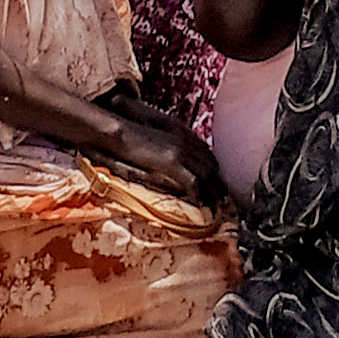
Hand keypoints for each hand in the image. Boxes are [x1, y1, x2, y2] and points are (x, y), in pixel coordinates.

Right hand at [97, 104, 214, 206]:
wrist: (116, 130)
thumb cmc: (130, 135)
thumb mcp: (155, 138)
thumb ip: (169, 149)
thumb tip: (178, 168)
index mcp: (182, 132)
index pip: (206, 153)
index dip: (213, 171)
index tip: (216, 184)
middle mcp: (186, 139)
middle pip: (212, 164)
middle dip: (218, 183)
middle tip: (222, 200)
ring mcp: (181, 149)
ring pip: (208, 173)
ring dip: (213, 192)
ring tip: (216, 207)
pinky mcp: (172, 161)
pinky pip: (193, 182)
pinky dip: (199, 195)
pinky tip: (201, 205)